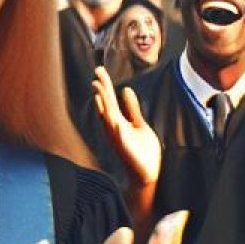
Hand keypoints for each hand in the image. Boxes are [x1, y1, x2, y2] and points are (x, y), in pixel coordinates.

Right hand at [92, 68, 161, 190]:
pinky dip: (119, 131)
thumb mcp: (139, 124)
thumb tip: (125, 89)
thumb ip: (132, 109)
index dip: (105, 86)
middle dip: (102, 89)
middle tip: (97, 72)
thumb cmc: (142, 149)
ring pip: (110, 120)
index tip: (99, 71)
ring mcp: (119, 139)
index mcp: (119, 122)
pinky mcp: (127, 150)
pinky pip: (121, 140)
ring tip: (99, 90)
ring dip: (104, 105)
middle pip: (107, 106)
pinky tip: (117, 123)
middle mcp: (115, 129)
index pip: (110, 101)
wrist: (147, 172)